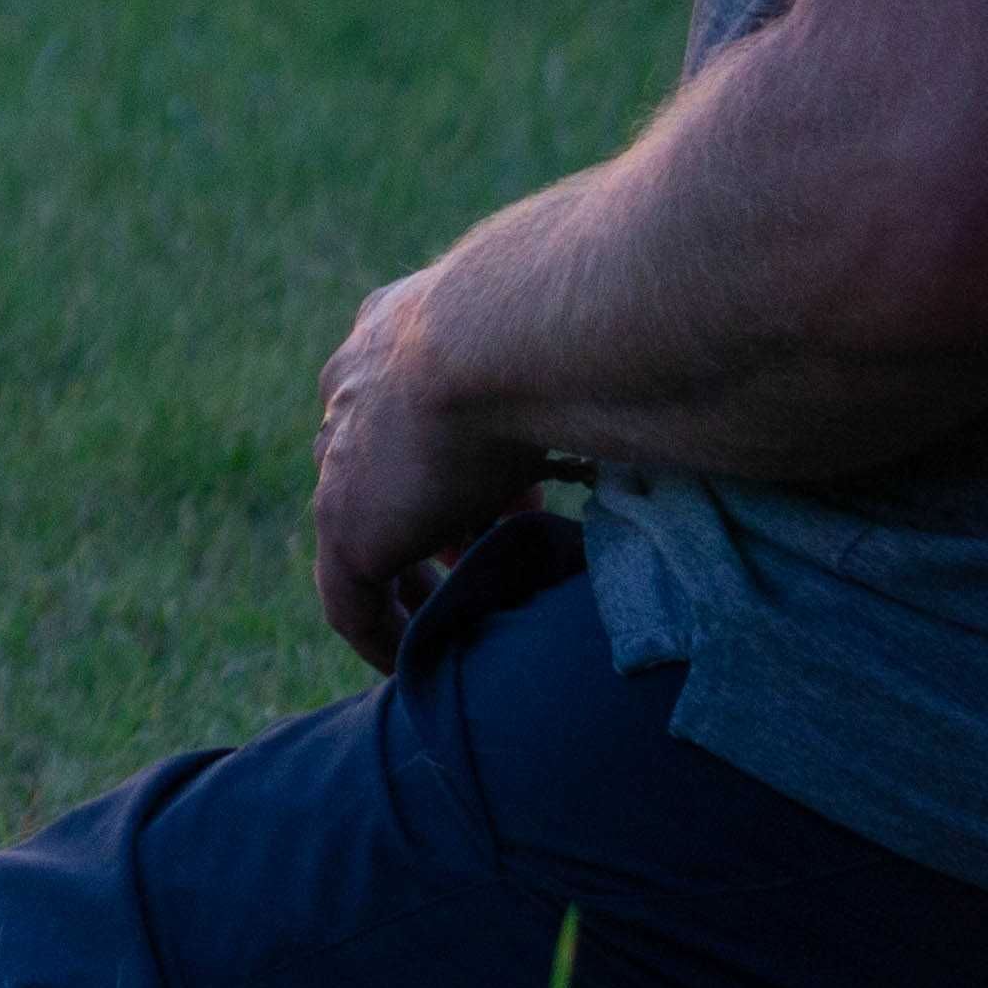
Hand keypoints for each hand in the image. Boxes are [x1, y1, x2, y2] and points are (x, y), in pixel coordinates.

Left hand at [309, 266, 544, 669]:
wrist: (506, 335)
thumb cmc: (567, 323)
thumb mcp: (566, 344)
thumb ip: (577, 368)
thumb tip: (646, 385)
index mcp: (398, 330)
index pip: (410, 407)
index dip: (459, 458)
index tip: (505, 502)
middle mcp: (355, 387)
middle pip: (377, 469)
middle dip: (428, 518)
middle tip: (478, 558)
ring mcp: (342, 458)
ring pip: (361, 533)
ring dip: (409, 579)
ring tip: (459, 617)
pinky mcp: (345, 523)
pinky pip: (351, 598)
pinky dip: (384, 633)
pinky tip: (419, 665)